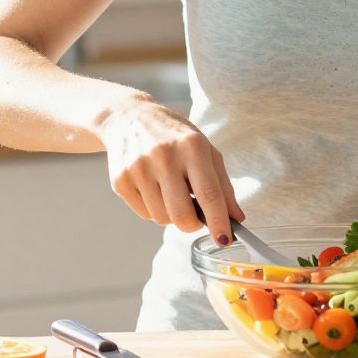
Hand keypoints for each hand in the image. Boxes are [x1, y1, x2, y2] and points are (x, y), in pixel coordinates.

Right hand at [97, 96, 242, 240]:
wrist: (129, 118)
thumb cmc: (175, 137)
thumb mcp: (206, 150)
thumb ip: (223, 186)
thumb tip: (236, 219)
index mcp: (191, 147)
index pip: (209, 193)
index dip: (219, 222)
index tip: (224, 239)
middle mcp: (163, 157)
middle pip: (182, 214)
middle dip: (192, 225)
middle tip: (195, 217)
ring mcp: (138, 169)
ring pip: (162, 218)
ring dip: (171, 214)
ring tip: (170, 191)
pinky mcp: (120, 181)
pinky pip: (144, 214)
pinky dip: (154, 209)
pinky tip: (153, 188)